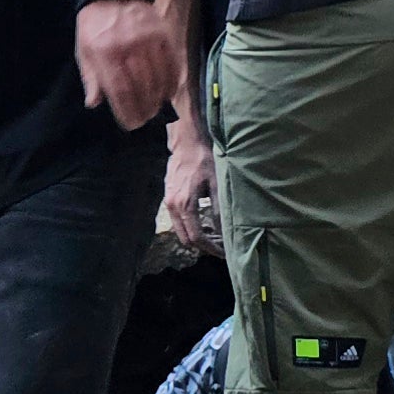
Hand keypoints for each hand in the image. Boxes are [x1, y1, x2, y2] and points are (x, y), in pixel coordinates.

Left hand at [75, 0, 175, 130]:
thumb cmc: (93, 24)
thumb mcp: (83, 50)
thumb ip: (90, 78)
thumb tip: (94, 103)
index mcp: (105, 53)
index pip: (120, 90)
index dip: (127, 111)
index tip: (131, 123)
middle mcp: (128, 47)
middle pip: (142, 87)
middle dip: (144, 108)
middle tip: (145, 119)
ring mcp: (148, 39)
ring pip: (159, 77)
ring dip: (159, 98)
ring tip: (156, 109)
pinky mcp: (162, 32)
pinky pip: (171, 62)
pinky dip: (172, 80)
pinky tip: (169, 91)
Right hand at [163, 115, 216, 252]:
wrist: (186, 141)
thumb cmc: (203, 159)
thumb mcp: (216, 184)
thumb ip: (218, 210)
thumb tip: (224, 231)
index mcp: (184, 204)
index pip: (196, 237)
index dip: (211, 248)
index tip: (224, 252)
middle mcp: (172, 206)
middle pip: (186, 238)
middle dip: (204, 246)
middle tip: (221, 246)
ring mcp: (168, 202)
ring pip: (180, 231)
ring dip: (197, 237)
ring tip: (215, 234)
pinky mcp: (168, 197)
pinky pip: (178, 221)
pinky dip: (191, 226)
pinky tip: (205, 221)